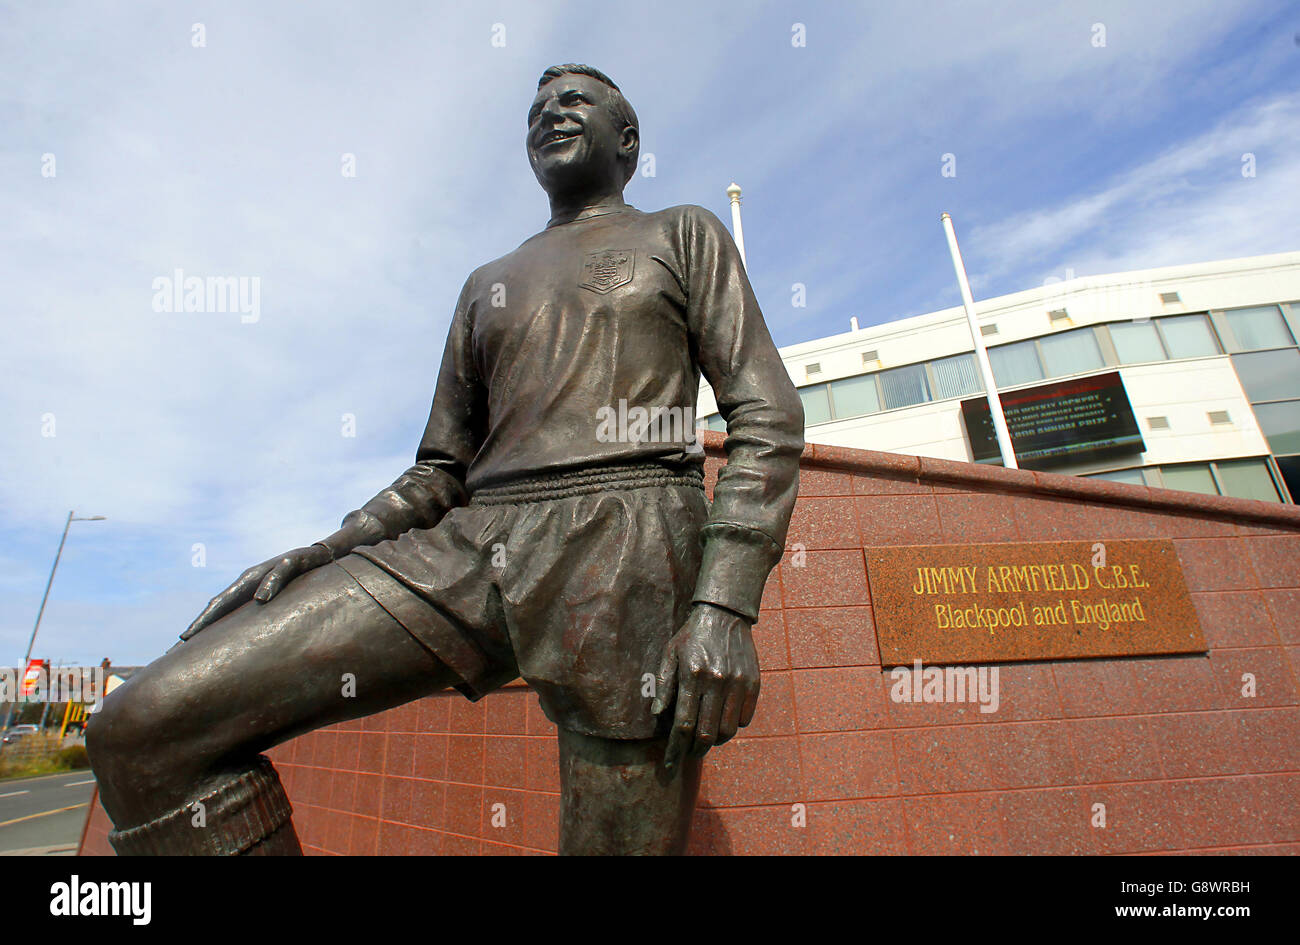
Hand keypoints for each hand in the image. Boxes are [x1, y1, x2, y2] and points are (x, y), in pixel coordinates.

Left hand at [180, 544, 331, 640]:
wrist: (324, 555)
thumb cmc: (299, 581)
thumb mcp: (280, 601)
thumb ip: (263, 618)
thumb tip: (252, 648)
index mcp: (247, 589)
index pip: (219, 609)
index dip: (201, 625)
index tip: (181, 645)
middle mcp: (253, 578)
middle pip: (222, 599)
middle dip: (203, 618)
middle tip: (185, 637)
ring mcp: (270, 567)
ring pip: (243, 585)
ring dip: (225, 603)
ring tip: (210, 619)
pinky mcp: (292, 561)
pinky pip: (279, 573)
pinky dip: (267, 585)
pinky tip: (261, 598)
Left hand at [652, 602, 760, 768]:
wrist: (724, 615)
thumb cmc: (691, 637)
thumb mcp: (670, 655)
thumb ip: (664, 686)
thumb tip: (657, 717)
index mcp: (693, 675)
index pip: (683, 724)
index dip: (675, 749)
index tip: (670, 765)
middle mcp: (717, 681)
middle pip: (707, 733)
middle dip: (695, 750)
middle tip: (688, 753)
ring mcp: (738, 683)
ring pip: (728, 730)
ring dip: (715, 741)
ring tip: (705, 738)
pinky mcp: (753, 683)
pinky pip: (744, 719)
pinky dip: (733, 726)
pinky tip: (722, 720)